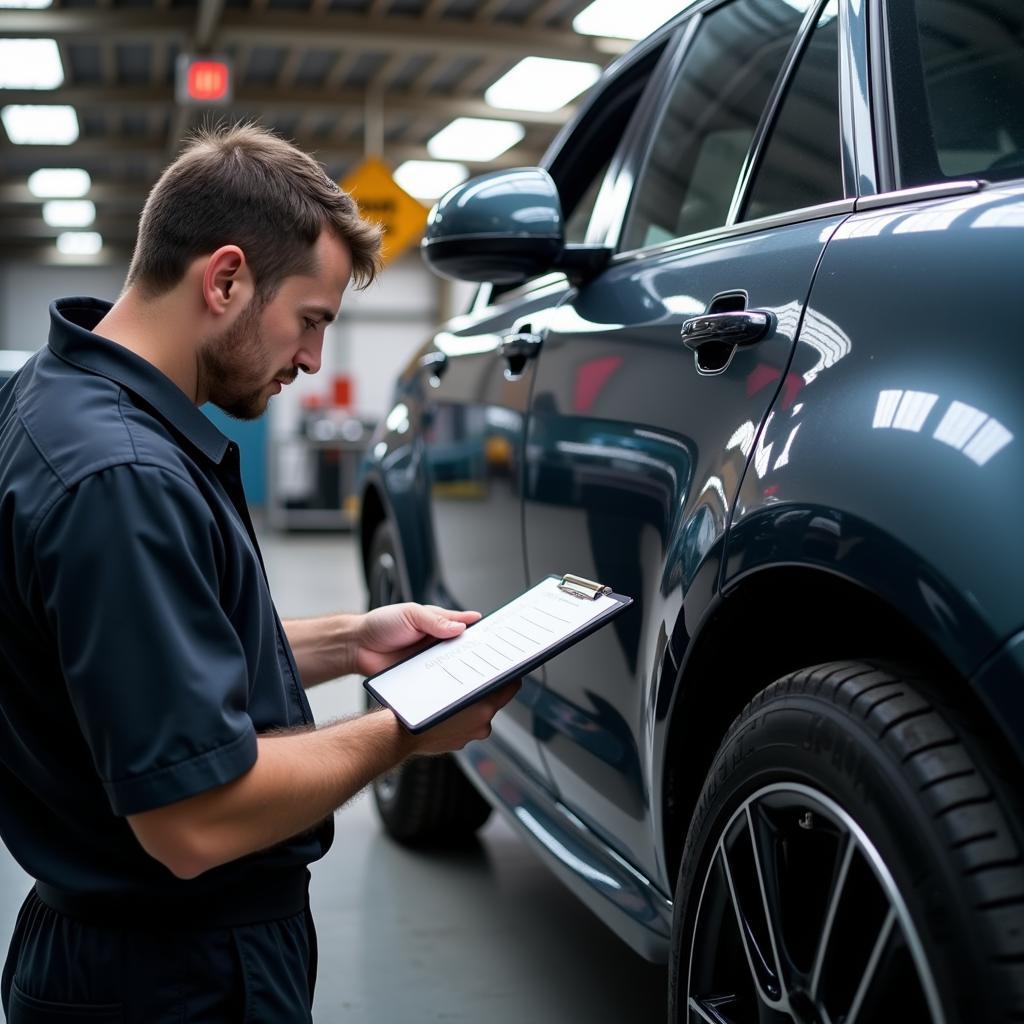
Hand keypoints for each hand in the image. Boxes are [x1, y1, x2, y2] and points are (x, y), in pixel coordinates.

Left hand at [355, 603, 481, 676]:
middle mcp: (437, 643)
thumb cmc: (381, 624)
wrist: (357, 647)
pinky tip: (450, 685)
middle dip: (475, 652)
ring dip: (460, 669)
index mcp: (437, 623)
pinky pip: (437, 682)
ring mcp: (430, 661)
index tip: (494, 633)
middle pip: (463, 648)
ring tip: (472, 672)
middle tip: (488, 656)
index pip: (464, 625)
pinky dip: (444, 684)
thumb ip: (435, 620)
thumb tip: (460, 627)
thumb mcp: (410, 614)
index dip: (479, 629)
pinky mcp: (421, 677)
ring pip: (452, 666)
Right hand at [410, 679, 521, 755]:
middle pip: (493, 701)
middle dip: (484, 691)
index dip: (510, 675)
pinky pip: (464, 726)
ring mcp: (471, 735)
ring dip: (470, 707)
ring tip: (454, 696)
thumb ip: (469, 677)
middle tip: (473, 679)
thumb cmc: (422, 708)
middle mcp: (482, 724)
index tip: (508, 669)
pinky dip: (458, 720)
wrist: (401, 734)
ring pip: (478, 714)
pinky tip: (445, 713)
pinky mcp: (459, 743)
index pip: (511, 687)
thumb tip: (480, 669)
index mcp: (484, 707)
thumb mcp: (448, 683)